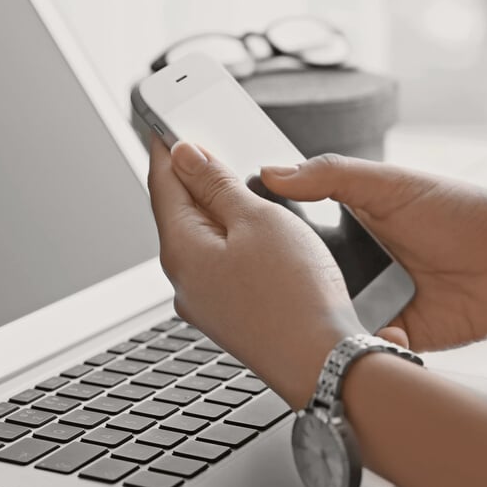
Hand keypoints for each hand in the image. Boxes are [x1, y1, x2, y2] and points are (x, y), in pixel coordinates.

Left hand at [148, 139, 365, 408]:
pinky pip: (222, 265)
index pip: (162, 184)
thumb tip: (185, 155)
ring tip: (239, 180)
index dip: (167, 146)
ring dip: (217, 208)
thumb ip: (217, 184)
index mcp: (182, 251)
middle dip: (193, 176)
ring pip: (204, 240)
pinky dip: (233, 239)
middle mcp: (186, 281)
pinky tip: (258, 232)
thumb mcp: (258, 220)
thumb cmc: (296, 296)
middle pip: (180, 212)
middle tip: (206, 140)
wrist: (325, 367)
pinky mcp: (232, 318)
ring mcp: (207, 304)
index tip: (167, 119)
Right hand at [262, 154, 486, 351]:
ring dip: (322, 315)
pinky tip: (378, 326)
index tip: (248, 234)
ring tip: (331, 305)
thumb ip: (332, 175)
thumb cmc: (462, 218)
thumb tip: (273, 172)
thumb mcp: (391, 184)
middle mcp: (348, 266)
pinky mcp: (383, 336)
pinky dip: (358, 340)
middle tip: (288, 278)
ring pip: (321, 316)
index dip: (269, 236)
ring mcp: (365, 303)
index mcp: (343, 225)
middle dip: (290, 282)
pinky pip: (355, 344)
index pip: (290, 231)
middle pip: (298, 279)